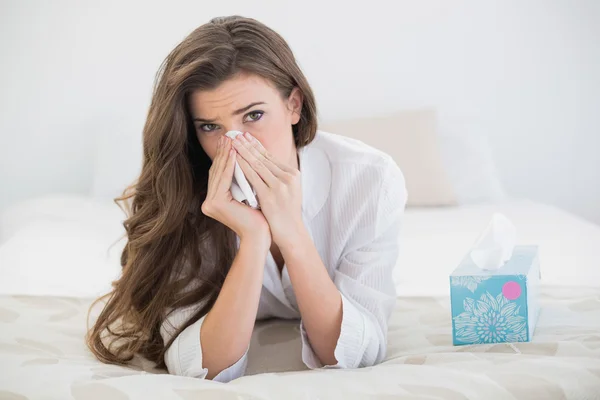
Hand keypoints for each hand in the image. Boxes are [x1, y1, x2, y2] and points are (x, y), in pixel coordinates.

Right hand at [201, 135, 270, 244]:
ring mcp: (210, 203)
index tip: (232, 140)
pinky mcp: (216, 203)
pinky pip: (224, 179)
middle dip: (224, 152)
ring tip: (232, 139)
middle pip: (217, 171)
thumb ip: (242, 180)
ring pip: (220, 173)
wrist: (260, 235)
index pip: (220, 174)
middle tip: (229, 135)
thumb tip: (245, 158)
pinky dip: (230, 165)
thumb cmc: (259, 217)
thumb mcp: (248, 194)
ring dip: (226, 155)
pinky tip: (235, 152)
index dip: (225, 156)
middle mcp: (208, 202)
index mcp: (215, 201)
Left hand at [231, 132, 304, 247]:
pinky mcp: (271, 195)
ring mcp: (280, 186)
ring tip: (232, 142)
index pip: (271, 156)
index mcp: (293, 174)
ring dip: (243, 151)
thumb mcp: (286, 190)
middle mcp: (288, 177)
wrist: (291, 232)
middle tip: (236, 134)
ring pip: (258, 164)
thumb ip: (277, 177)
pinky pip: (253, 177)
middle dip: (248, 144)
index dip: (256, 145)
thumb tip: (263, 162)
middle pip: (264, 157)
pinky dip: (242, 167)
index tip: (245, 136)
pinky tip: (234, 160)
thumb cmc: (285, 213)